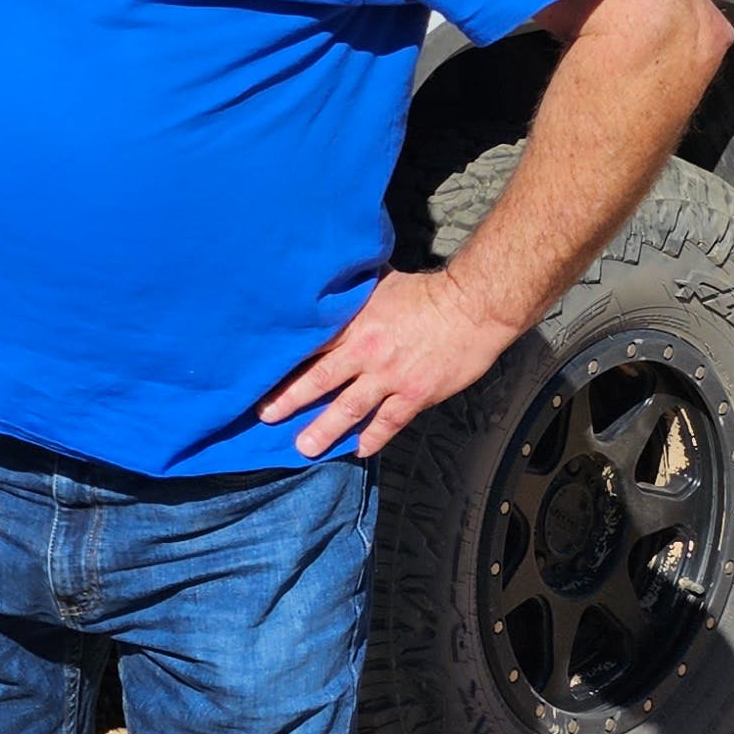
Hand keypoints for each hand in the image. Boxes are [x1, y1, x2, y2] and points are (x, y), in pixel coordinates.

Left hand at [259, 269, 522, 458]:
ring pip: (349, 408)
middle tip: (266, 417)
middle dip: (290, 400)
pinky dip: (373, 438)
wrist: (473, 307)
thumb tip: (328, 283)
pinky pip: (389, 422)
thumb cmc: (427, 291)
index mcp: (354, 324)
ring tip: (304, 448)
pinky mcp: (416, 394)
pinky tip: (358, 450)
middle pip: (319, 381)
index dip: (284, 364)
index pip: (310, 347)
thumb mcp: (380, 284)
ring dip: (325, 429)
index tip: (260, 376)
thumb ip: (353, 294)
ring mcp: (391, 377)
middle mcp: (367, 353)